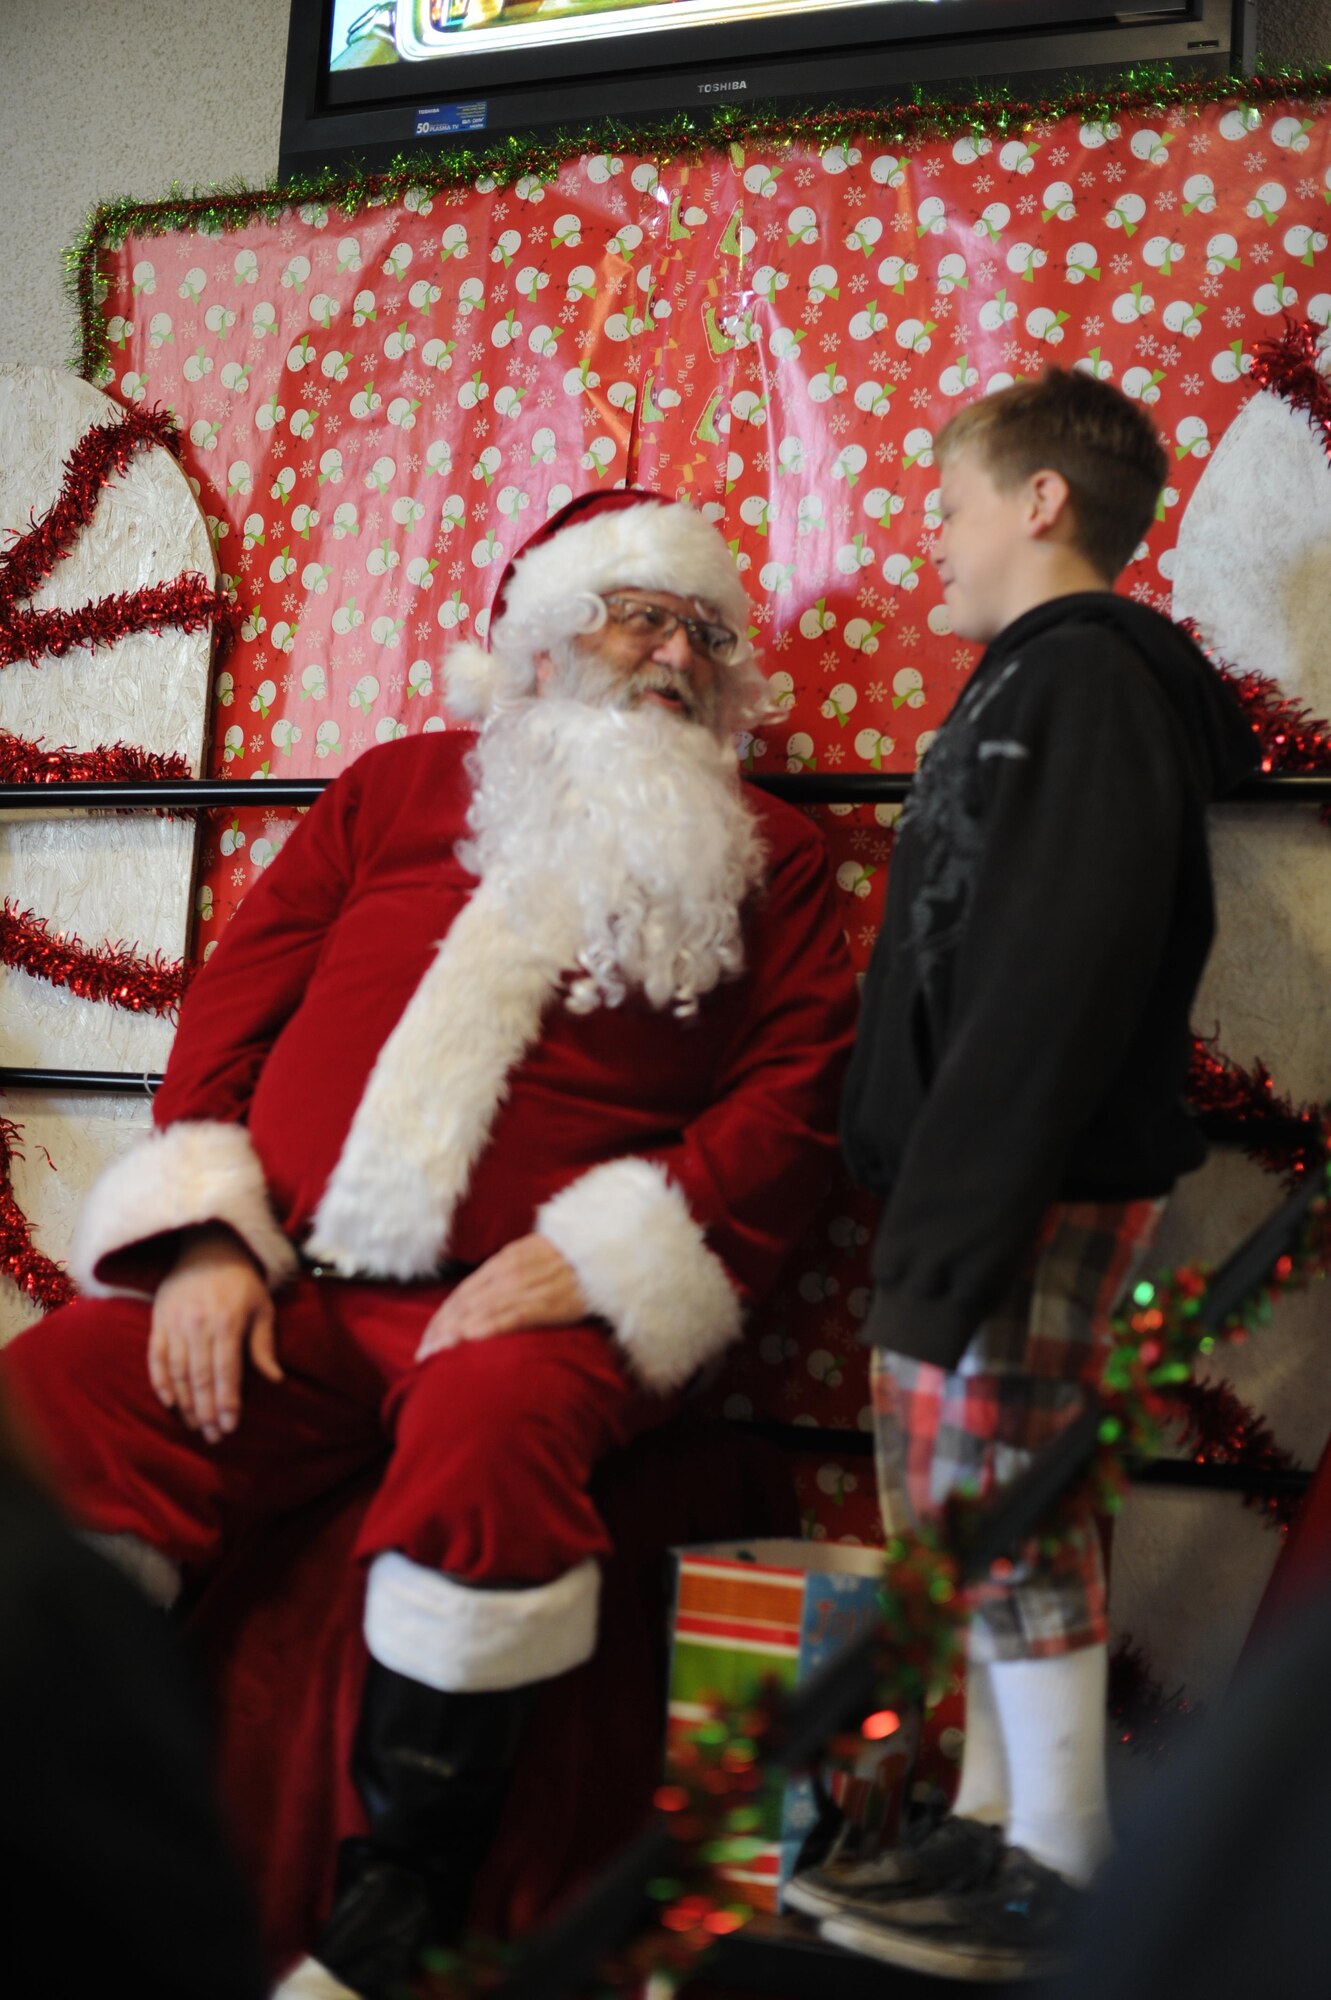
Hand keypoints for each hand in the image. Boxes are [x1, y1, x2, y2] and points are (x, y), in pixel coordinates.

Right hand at [148, 1227, 281, 1443]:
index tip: (229, 1428)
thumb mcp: (262, 1307)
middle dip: (206, 1411)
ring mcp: (174, 1323)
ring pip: (176, 1372)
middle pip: (200, 1378)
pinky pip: (154, 1357)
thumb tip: (276, 1379)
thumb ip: (263, 1345)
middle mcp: (198, 1326)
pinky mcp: (158, 1321)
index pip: (226, 1372)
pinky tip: (169, 1402)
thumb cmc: (241, 1281)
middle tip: (212, 1437)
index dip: (226, 1403)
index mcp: (226, 1323)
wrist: (207, 1247)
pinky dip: (160, 1382)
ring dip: (185, 1403)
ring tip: (193, 1426)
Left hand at [416, 1234, 587, 1360]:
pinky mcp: (550, 1300)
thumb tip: (485, 1302)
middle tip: (422, 1357)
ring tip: (436, 1355)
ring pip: (482, 1309)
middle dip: (441, 1330)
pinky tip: (470, 1339)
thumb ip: (510, 1276)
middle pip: (466, 1303)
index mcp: (505, 1261)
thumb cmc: (574, 1259)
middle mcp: (511, 1270)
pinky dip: (489, 1326)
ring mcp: (529, 1284)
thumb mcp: (534, 1257)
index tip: (426, 1341)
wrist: (610, 1246)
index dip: (442, 1317)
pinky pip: (514, 1314)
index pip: (464, 1293)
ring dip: (455, 1333)